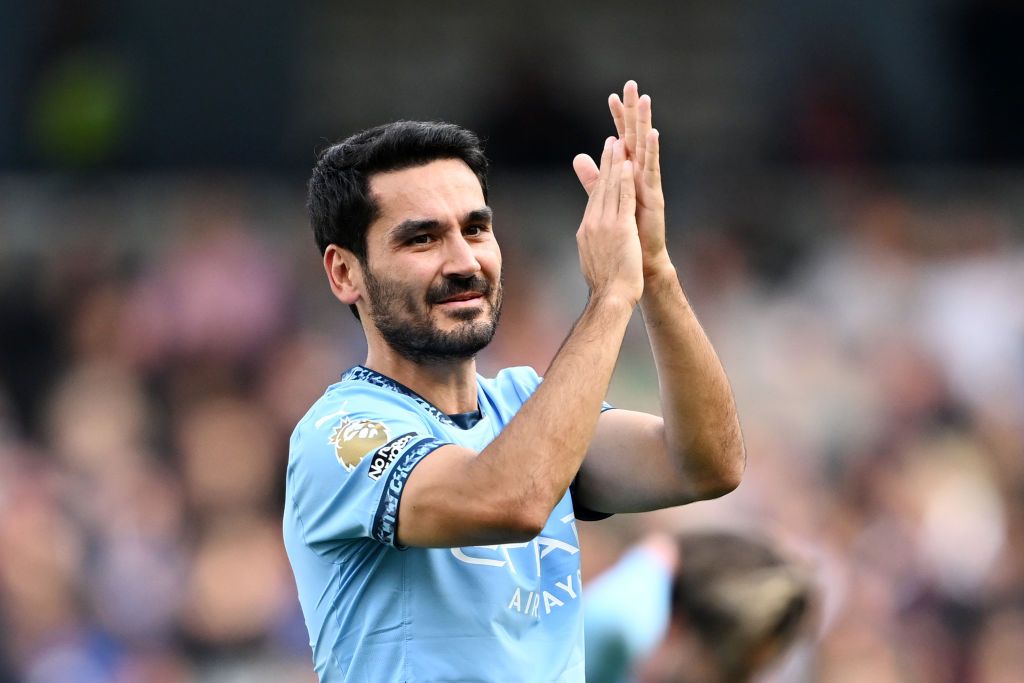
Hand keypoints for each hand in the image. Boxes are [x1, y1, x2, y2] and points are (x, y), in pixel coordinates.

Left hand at [573, 81, 670, 277]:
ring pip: (645, 147)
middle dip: (633, 111)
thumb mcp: (606, 197)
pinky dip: (652, 151)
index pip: (621, 140)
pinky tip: (653, 133)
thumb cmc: (627, 232)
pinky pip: (652, 169)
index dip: (617, 119)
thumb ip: (594, 177)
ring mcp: (648, 183)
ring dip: (645, 122)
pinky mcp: (654, 194)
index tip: (612, 95)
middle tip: (632, 85)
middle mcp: (639, 174)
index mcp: (628, 174)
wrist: (639, 261)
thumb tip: (580, 157)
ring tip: (646, 99)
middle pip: (635, 136)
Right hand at [576, 137, 642, 305]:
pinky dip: (625, 179)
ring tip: (619, 143)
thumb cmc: (605, 285)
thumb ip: (592, 245)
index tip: (604, 160)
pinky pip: (622, 198)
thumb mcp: (594, 259)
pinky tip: (629, 164)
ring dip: (615, 163)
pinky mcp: (620, 227)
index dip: (600, 176)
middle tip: (611, 141)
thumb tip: (587, 242)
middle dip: (606, 162)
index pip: (594, 197)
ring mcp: (605, 224)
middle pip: (600, 187)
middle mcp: (592, 223)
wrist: (610, 297)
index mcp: (586, 230)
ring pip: (610, 188)